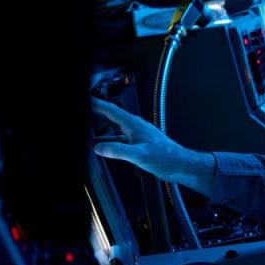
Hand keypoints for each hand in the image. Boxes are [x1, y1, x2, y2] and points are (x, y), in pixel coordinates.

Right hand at [92, 98, 215, 195]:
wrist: (181, 164)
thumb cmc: (167, 158)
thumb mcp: (139, 155)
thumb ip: (119, 150)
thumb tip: (99, 148)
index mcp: (134, 125)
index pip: (111, 110)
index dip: (96, 104)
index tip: (85, 99)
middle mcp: (135, 127)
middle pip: (111, 116)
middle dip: (96, 112)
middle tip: (83, 110)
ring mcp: (138, 136)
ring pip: (115, 128)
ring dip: (102, 126)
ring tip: (88, 125)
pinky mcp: (140, 145)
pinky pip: (120, 139)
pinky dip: (110, 139)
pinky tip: (105, 145)